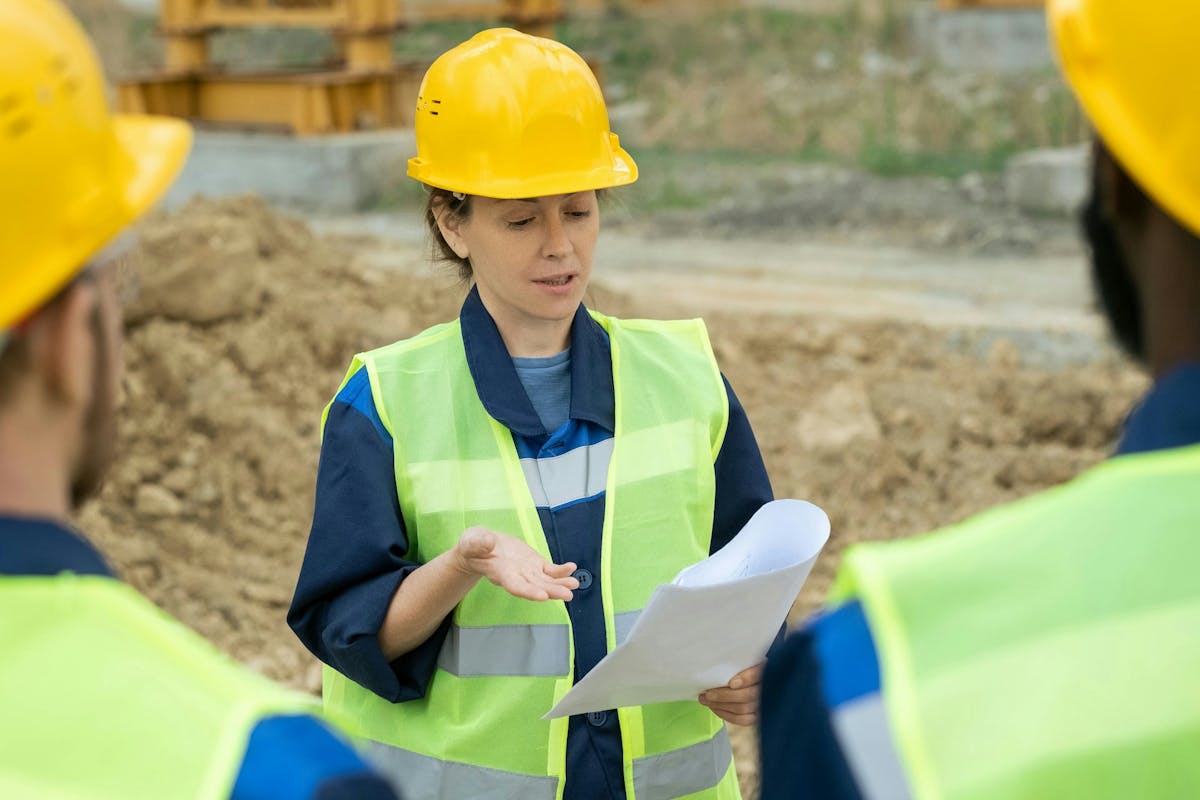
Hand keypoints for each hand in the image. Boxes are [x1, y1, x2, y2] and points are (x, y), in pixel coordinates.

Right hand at [453, 527, 578, 601]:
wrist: (481, 545)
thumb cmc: (473, 546)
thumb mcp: (471, 542)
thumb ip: (478, 544)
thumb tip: (488, 542)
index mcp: (501, 574)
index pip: (516, 586)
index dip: (529, 592)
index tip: (542, 596)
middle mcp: (517, 577)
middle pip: (535, 587)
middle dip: (551, 591)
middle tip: (567, 594)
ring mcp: (527, 572)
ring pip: (546, 581)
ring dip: (560, 584)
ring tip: (574, 584)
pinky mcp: (534, 564)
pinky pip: (549, 570)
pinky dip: (561, 571)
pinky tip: (571, 568)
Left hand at [698, 663, 762, 725]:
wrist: (756, 678)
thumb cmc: (743, 667)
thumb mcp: (743, 661)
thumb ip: (736, 664)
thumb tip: (718, 666)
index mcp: (765, 669)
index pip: (758, 675)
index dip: (746, 679)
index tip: (732, 683)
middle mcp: (768, 688)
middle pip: (748, 695)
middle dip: (724, 696)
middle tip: (707, 694)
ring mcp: (765, 704)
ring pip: (743, 709)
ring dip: (721, 706)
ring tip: (706, 700)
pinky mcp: (758, 716)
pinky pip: (743, 720)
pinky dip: (726, 715)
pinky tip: (714, 708)